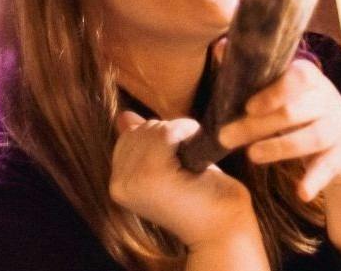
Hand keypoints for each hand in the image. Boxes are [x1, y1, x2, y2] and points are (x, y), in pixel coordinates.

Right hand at [109, 111, 257, 250]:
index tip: (178, 152)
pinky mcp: (153, 176)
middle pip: (138, 130)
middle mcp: (119, 185)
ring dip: (180, 131)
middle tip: (188, 154)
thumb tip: (124, 116)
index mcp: (118, 184)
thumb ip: (143, 143)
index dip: (158, 135)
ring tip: (193, 153)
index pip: (128, 136)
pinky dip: (186, 130)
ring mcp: (133, 182)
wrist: (222, 224)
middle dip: (168, 131)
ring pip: (152, 129)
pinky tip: (197, 146)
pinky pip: (166, 133)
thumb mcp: (169, 163)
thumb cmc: (201, 192)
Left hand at [218, 55, 340, 253]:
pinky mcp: (339, 157)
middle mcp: (327, 101)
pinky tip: (302, 192)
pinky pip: (328, 167)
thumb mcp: (283, 89)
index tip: (248, 106)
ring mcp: (335, 129)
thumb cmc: (300, 110)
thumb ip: (253, 72)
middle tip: (225, 136)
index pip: (299, 77)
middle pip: (294, 111)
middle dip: (258, 126)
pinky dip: (316, 179)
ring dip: (281, 147)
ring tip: (252, 156)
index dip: (275, 91)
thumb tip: (220, 46)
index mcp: (311, 80)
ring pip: (312, 137)